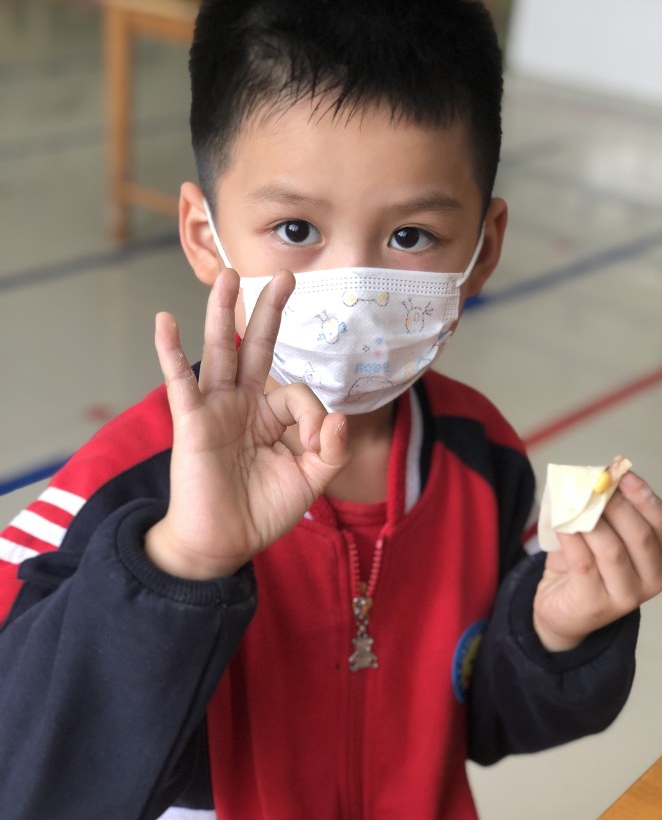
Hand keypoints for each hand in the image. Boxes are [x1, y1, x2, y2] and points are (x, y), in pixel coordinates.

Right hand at [145, 268, 349, 579]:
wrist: (222, 544)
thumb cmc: (262, 512)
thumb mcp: (310, 481)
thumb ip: (330, 449)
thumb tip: (339, 416)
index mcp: (271, 417)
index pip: (298, 393)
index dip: (314, 416)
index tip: (316, 445)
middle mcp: (243, 405)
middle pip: (258, 348)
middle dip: (270, 312)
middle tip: (285, 276)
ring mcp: (216, 410)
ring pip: (222, 352)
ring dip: (223, 313)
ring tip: (229, 276)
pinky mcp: (192, 422)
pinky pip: (180, 381)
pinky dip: (171, 351)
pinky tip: (164, 321)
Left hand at [533, 472, 661, 651]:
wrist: (561, 611)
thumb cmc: (584, 568)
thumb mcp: (601, 536)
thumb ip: (603, 511)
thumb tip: (594, 477)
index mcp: (659, 556)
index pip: (660, 521)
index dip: (642, 494)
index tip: (622, 472)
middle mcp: (651, 579)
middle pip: (639, 534)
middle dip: (615, 504)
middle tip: (592, 485)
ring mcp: (626, 596)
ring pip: (611, 550)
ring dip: (590, 521)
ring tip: (572, 503)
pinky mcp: (595, 605)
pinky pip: (584, 564)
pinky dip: (571, 539)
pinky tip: (561, 523)